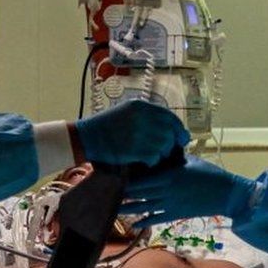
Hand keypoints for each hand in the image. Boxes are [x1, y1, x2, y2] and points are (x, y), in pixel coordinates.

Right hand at [74, 100, 189, 165]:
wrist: (85, 137)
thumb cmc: (105, 126)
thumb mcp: (125, 112)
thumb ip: (145, 116)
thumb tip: (168, 127)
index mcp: (140, 106)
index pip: (168, 117)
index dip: (178, 128)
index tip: (182, 138)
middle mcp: (141, 117)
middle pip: (169, 132)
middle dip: (170, 144)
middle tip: (166, 151)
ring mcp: (138, 132)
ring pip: (163, 146)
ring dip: (160, 154)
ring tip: (151, 155)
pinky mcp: (133, 148)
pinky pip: (153, 157)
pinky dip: (151, 161)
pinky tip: (144, 161)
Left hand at [120, 155, 254, 225]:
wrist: (226, 194)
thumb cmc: (209, 173)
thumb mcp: (189, 161)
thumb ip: (172, 158)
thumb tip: (159, 151)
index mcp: (168, 175)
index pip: (141, 178)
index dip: (126, 179)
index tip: (114, 177)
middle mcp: (165, 191)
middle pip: (138, 194)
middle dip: (123, 194)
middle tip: (107, 193)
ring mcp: (170, 204)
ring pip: (143, 208)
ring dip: (129, 209)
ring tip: (114, 209)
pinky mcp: (176, 214)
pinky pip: (157, 219)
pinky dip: (144, 222)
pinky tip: (134, 225)